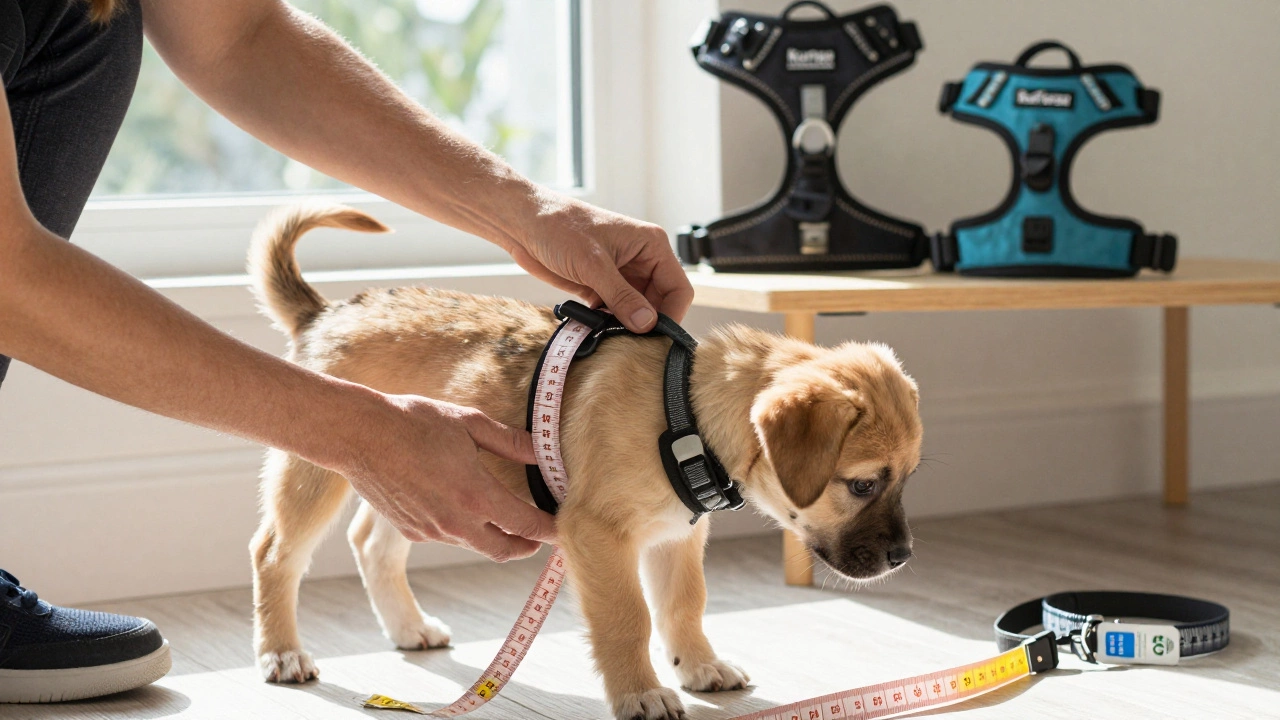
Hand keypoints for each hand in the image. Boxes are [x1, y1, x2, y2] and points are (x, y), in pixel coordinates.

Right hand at [340, 393, 555, 561]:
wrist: (359, 436)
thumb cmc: (413, 422)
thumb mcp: (469, 424)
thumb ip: (510, 442)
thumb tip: (544, 451)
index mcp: (475, 494)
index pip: (527, 525)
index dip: (550, 530)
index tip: (564, 529)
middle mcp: (455, 521)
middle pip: (504, 549)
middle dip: (527, 546)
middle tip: (540, 537)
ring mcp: (432, 531)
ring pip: (475, 543)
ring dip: (494, 535)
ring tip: (504, 516)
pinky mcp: (412, 532)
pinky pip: (448, 536)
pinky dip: (463, 527)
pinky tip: (460, 505)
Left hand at [508, 192, 693, 331]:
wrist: (525, 223)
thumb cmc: (559, 227)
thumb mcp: (593, 264)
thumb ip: (622, 296)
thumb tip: (647, 324)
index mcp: (651, 246)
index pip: (678, 288)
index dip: (671, 315)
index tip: (655, 338)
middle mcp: (642, 261)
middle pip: (660, 304)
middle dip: (647, 325)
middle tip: (630, 343)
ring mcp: (621, 276)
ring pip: (637, 312)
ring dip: (626, 326)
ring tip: (610, 337)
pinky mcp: (601, 288)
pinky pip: (615, 314)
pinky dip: (608, 325)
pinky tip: (596, 331)